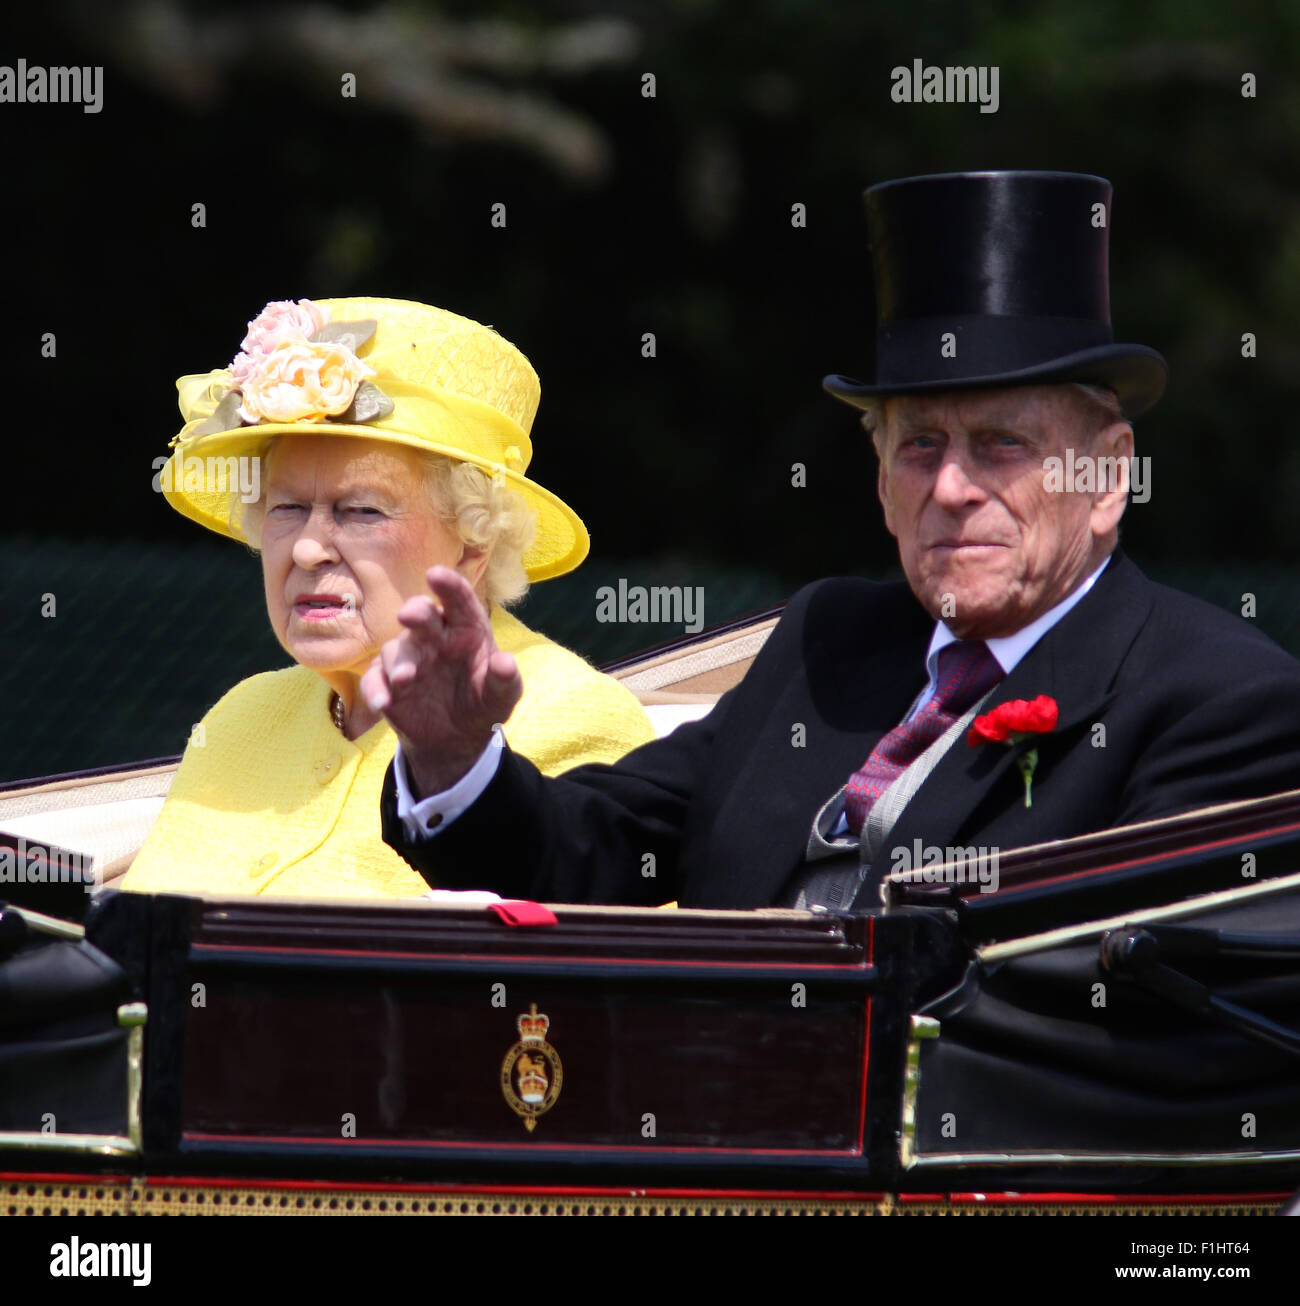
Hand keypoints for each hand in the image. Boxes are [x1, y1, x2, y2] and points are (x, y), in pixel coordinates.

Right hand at [361, 566, 522, 796]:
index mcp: (466, 629)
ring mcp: (408, 658)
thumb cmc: (483, 703)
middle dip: (416, 612)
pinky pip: (375, 680)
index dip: (449, 586)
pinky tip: (383, 703)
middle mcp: (434, 636)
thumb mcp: (502, 696)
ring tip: (405, 679)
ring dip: (399, 663)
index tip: (436, 575)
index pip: (459, 601)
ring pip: (396, 649)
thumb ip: (505, 679)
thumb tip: (505, 662)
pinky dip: (375, 689)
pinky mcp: (386, 681)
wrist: (456, 738)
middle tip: (409, 616)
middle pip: (422, 614)